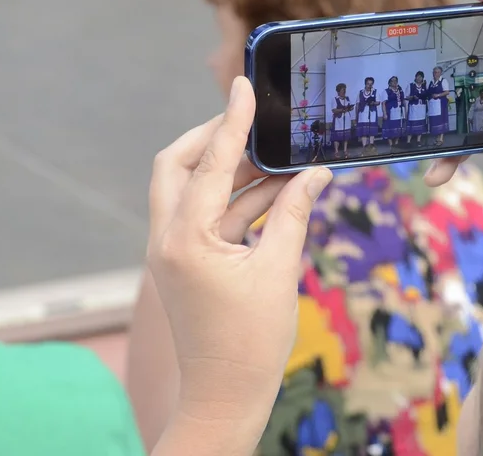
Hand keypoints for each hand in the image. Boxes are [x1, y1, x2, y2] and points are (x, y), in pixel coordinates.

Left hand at [148, 77, 332, 445]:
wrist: (224, 396)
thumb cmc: (251, 342)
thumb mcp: (279, 271)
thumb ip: (295, 213)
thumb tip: (315, 173)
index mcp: (184, 238)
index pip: (210, 163)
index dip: (232, 121)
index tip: (244, 85)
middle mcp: (167, 238)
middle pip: (177, 165)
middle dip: (212, 137)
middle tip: (248, 118)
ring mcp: (172, 250)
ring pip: (191, 189)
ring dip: (230, 170)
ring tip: (277, 155)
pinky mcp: (186, 262)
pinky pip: (207, 216)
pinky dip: (237, 200)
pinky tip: (276, 190)